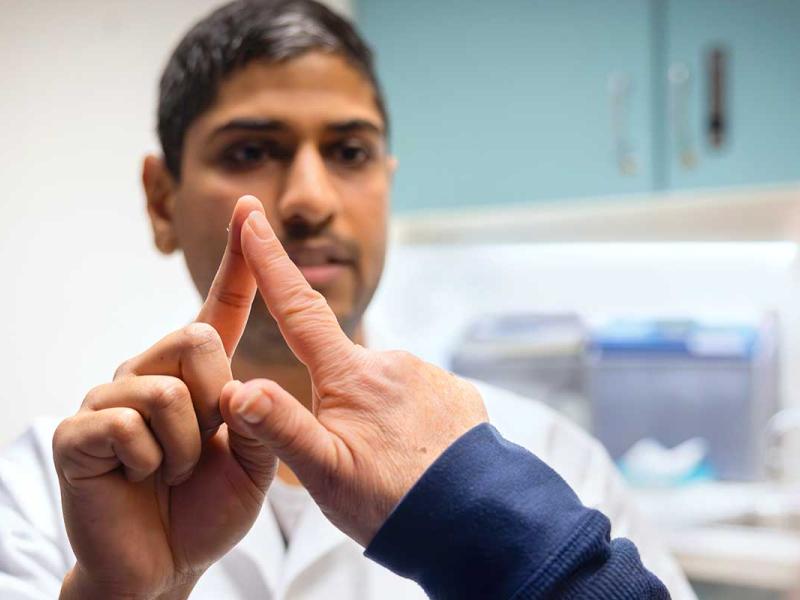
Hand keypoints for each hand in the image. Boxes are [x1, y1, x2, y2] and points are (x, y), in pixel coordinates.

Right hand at [54, 196, 275, 599]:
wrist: (165, 567)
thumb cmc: (210, 509)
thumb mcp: (256, 465)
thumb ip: (261, 419)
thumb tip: (240, 385)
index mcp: (200, 376)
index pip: (220, 307)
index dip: (239, 261)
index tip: (250, 210)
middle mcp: (152, 372)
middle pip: (195, 337)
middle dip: (214, 401)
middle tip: (205, 447)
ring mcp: (110, 398)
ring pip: (166, 387)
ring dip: (187, 446)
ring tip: (174, 471)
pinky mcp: (79, 432)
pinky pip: (127, 423)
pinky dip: (151, 462)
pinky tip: (140, 478)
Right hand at [220, 210, 488, 546]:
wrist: (474, 521)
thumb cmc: (392, 502)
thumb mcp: (324, 474)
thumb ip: (279, 427)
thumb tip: (235, 388)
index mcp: (351, 376)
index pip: (298, 309)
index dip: (270, 261)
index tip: (252, 216)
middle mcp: (391, 362)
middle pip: (339, 364)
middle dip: (333, 399)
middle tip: (350, 457)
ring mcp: (428, 374)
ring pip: (378, 385)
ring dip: (372, 415)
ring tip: (386, 466)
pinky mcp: (455, 392)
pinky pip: (415, 396)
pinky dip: (405, 419)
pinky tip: (414, 456)